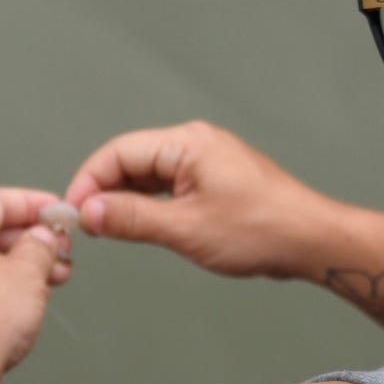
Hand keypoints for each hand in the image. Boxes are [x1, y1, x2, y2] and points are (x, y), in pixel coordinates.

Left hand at [0, 187, 71, 383]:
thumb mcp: (28, 272)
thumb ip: (40, 245)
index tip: (56, 211)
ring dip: (23, 265)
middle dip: (31, 238)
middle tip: (61, 248)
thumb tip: (42, 238)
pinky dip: (4, 285)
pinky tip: (29, 299)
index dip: (32, 202)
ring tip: (55, 277)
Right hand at [64, 121, 347, 280]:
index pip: (118, 152)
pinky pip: (168, 185)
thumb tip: (89, 213)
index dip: (88, 181)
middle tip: (86, 227)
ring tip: (108, 230)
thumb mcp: (184, 228)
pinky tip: (140, 225)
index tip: (72, 212)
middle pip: (130, 160)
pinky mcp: (214, 179)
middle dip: (103, 191)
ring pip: (148, 174)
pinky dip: (148, 203)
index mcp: (187, 143)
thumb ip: (131, 219)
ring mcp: (206, 160)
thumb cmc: (260, 230)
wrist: (311, 240)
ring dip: (125, 200)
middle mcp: (195, 143)